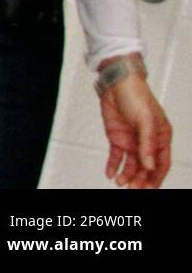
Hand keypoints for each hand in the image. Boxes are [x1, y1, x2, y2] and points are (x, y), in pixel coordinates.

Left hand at [99, 72, 171, 187]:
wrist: (115, 83)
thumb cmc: (136, 96)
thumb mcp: (146, 120)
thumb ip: (147, 143)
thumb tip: (149, 165)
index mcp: (161, 138)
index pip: (161, 164)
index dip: (156, 177)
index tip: (149, 188)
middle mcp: (146, 142)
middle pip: (146, 167)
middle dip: (140, 179)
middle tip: (132, 188)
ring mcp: (132, 141)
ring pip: (131, 164)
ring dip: (127, 175)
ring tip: (120, 183)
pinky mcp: (117, 138)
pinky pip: (116, 156)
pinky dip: (113, 165)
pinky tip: (110, 173)